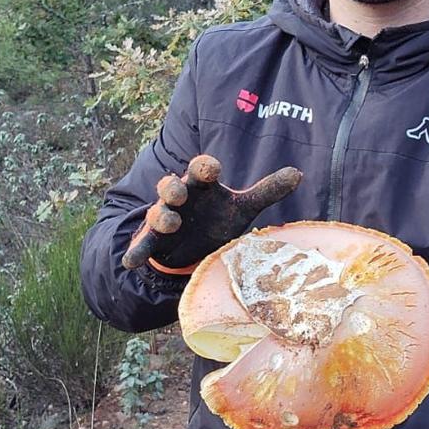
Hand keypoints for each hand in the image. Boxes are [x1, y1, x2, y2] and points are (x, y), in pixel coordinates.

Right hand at [122, 154, 300, 272]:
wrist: (192, 245)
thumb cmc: (218, 218)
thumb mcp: (243, 207)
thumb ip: (267, 191)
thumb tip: (299, 173)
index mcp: (202, 185)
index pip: (200, 169)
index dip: (204, 167)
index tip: (212, 169)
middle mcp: (181, 198)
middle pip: (172, 185)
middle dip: (174, 186)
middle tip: (181, 190)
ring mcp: (165, 219)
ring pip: (158, 212)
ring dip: (162, 216)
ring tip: (171, 222)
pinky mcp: (154, 242)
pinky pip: (143, 245)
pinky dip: (136, 252)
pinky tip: (130, 262)